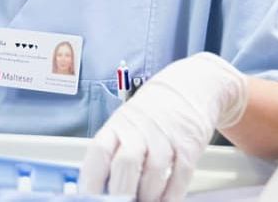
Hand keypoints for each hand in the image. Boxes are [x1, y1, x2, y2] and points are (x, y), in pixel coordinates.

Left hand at [79, 53, 248, 201]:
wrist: (190, 87)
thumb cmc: (151, 112)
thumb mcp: (125, 124)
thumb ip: (113, 152)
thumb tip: (98, 186)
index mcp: (117, 126)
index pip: (98, 151)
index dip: (91, 177)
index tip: (88, 196)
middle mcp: (140, 130)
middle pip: (125, 164)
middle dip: (121, 192)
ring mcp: (165, 138)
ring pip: (153, 174)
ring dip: (147, 197)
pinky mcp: (189, 147)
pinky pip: (179, 177)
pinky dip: (171, 195)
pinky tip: (164, 201)